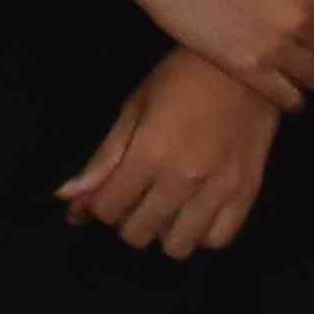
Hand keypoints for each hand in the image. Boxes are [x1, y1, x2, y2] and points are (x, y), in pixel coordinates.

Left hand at [58, 49, 282, 257]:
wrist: (241, 68)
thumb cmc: (178, 81)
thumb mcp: (132, 111)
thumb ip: (102, 160)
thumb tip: (65, 197)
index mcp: (149, 153)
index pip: (108, 209)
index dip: (98, 206)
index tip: (106, 193)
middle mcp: (183, 178)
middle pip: (139, 233)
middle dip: (126, 220)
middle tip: (134, 199)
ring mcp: (219, 190)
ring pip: (178, 246)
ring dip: (163, 232)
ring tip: (165, 208)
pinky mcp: (248, 194)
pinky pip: (218, 239)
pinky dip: (201, 233)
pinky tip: (195, 212)